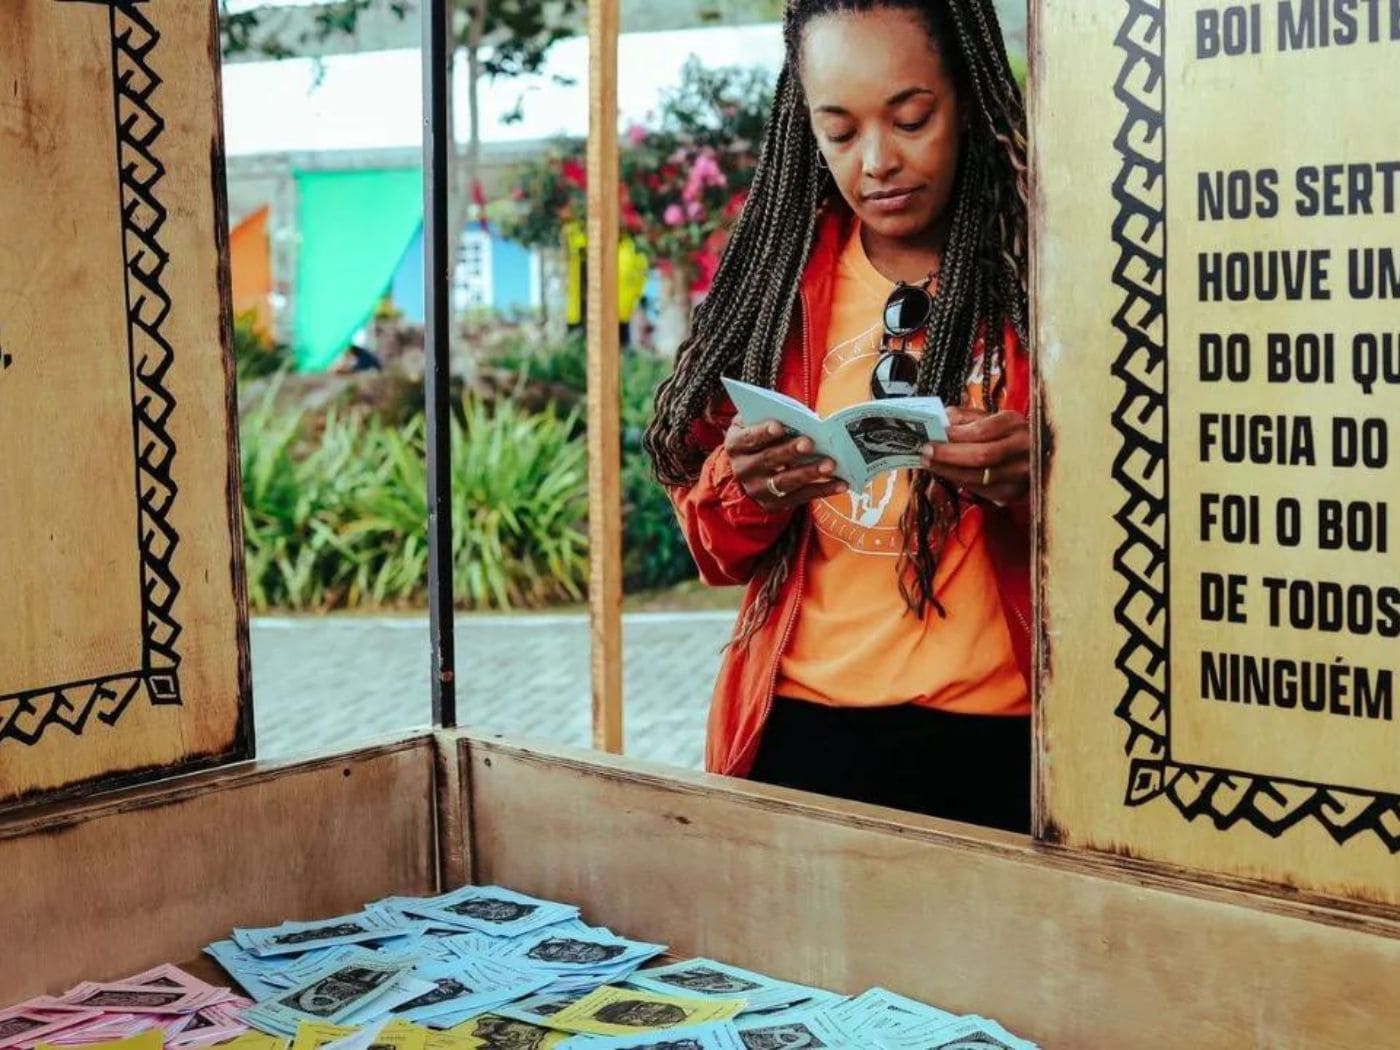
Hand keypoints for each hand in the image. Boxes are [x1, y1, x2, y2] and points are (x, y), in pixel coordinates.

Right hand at [725, 418, 848, 511]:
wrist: (748, 471)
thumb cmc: (759, 437)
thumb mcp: (754, 422)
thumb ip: (770, 416)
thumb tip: (799, 415)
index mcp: (736, 446)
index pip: (748, 439)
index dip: (762, 433)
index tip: (779, 427)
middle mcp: (743, 471)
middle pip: (768, 460)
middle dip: (790, 451)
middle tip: (810, 443)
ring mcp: (759, 490)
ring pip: (785, 482)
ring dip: (809, 473)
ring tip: (830, 465)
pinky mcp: (775, 504)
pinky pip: (801, 498)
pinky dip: (823, 490)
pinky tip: (840, 483)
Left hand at [920, 407, 1029, 506]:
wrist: (1034, 456)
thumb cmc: (1005, 434)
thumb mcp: (990, 418)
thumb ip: (965, 418)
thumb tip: (940, 422)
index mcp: (1015, 424)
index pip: (983, 431)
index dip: (956, 435)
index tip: (933, 435)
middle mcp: (1023, 449)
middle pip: (981, 456)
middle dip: (948, 455)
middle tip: (925, 452)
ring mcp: (1020, 474)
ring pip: (979, 477)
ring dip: (949, 471)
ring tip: (930, 464)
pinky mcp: (1014, 493)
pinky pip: (981, 491)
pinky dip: (960, 482)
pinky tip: (947, 474)